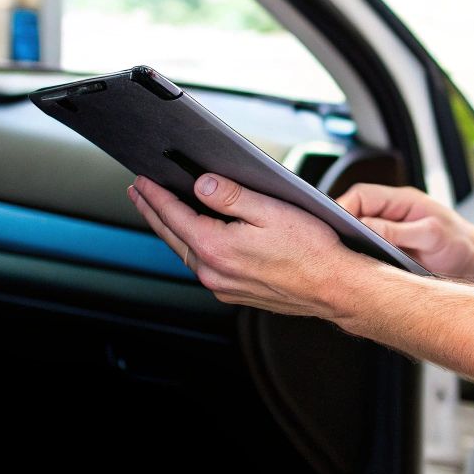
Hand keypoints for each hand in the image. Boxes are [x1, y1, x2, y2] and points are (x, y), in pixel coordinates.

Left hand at [128, 173, 376, 319]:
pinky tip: (194, 236)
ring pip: (185, 253)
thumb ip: (231, 196)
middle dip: (152, 211)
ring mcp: (223, 286)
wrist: (334, 288)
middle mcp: (214, 272)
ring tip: (160, 211)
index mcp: (217, 248)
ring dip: (169, 230)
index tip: (141, 179)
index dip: (155, 195)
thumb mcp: (270, 210)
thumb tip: (201, 184)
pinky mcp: (235, 293)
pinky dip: (190, 247)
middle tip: (138, 192)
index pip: (174, 215)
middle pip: (171, 236)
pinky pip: (202, 266)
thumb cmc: (311, 251)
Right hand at [335, 183, 473, 280]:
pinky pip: (365, 247)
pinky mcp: (389, 248)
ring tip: (344, 260)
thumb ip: (398, 231)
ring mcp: (389, 230)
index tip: (333, 228)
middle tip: (334, 247)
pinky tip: (357, 269)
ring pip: (355, 230)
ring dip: (348, 243)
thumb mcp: (431, 237)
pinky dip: (358, 256)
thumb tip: (365, 227)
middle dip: (339, 227)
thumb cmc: (461, 246)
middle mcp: (391, 212)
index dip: (342, 209)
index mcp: (400, 200)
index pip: (360, 195)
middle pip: (353, 211)